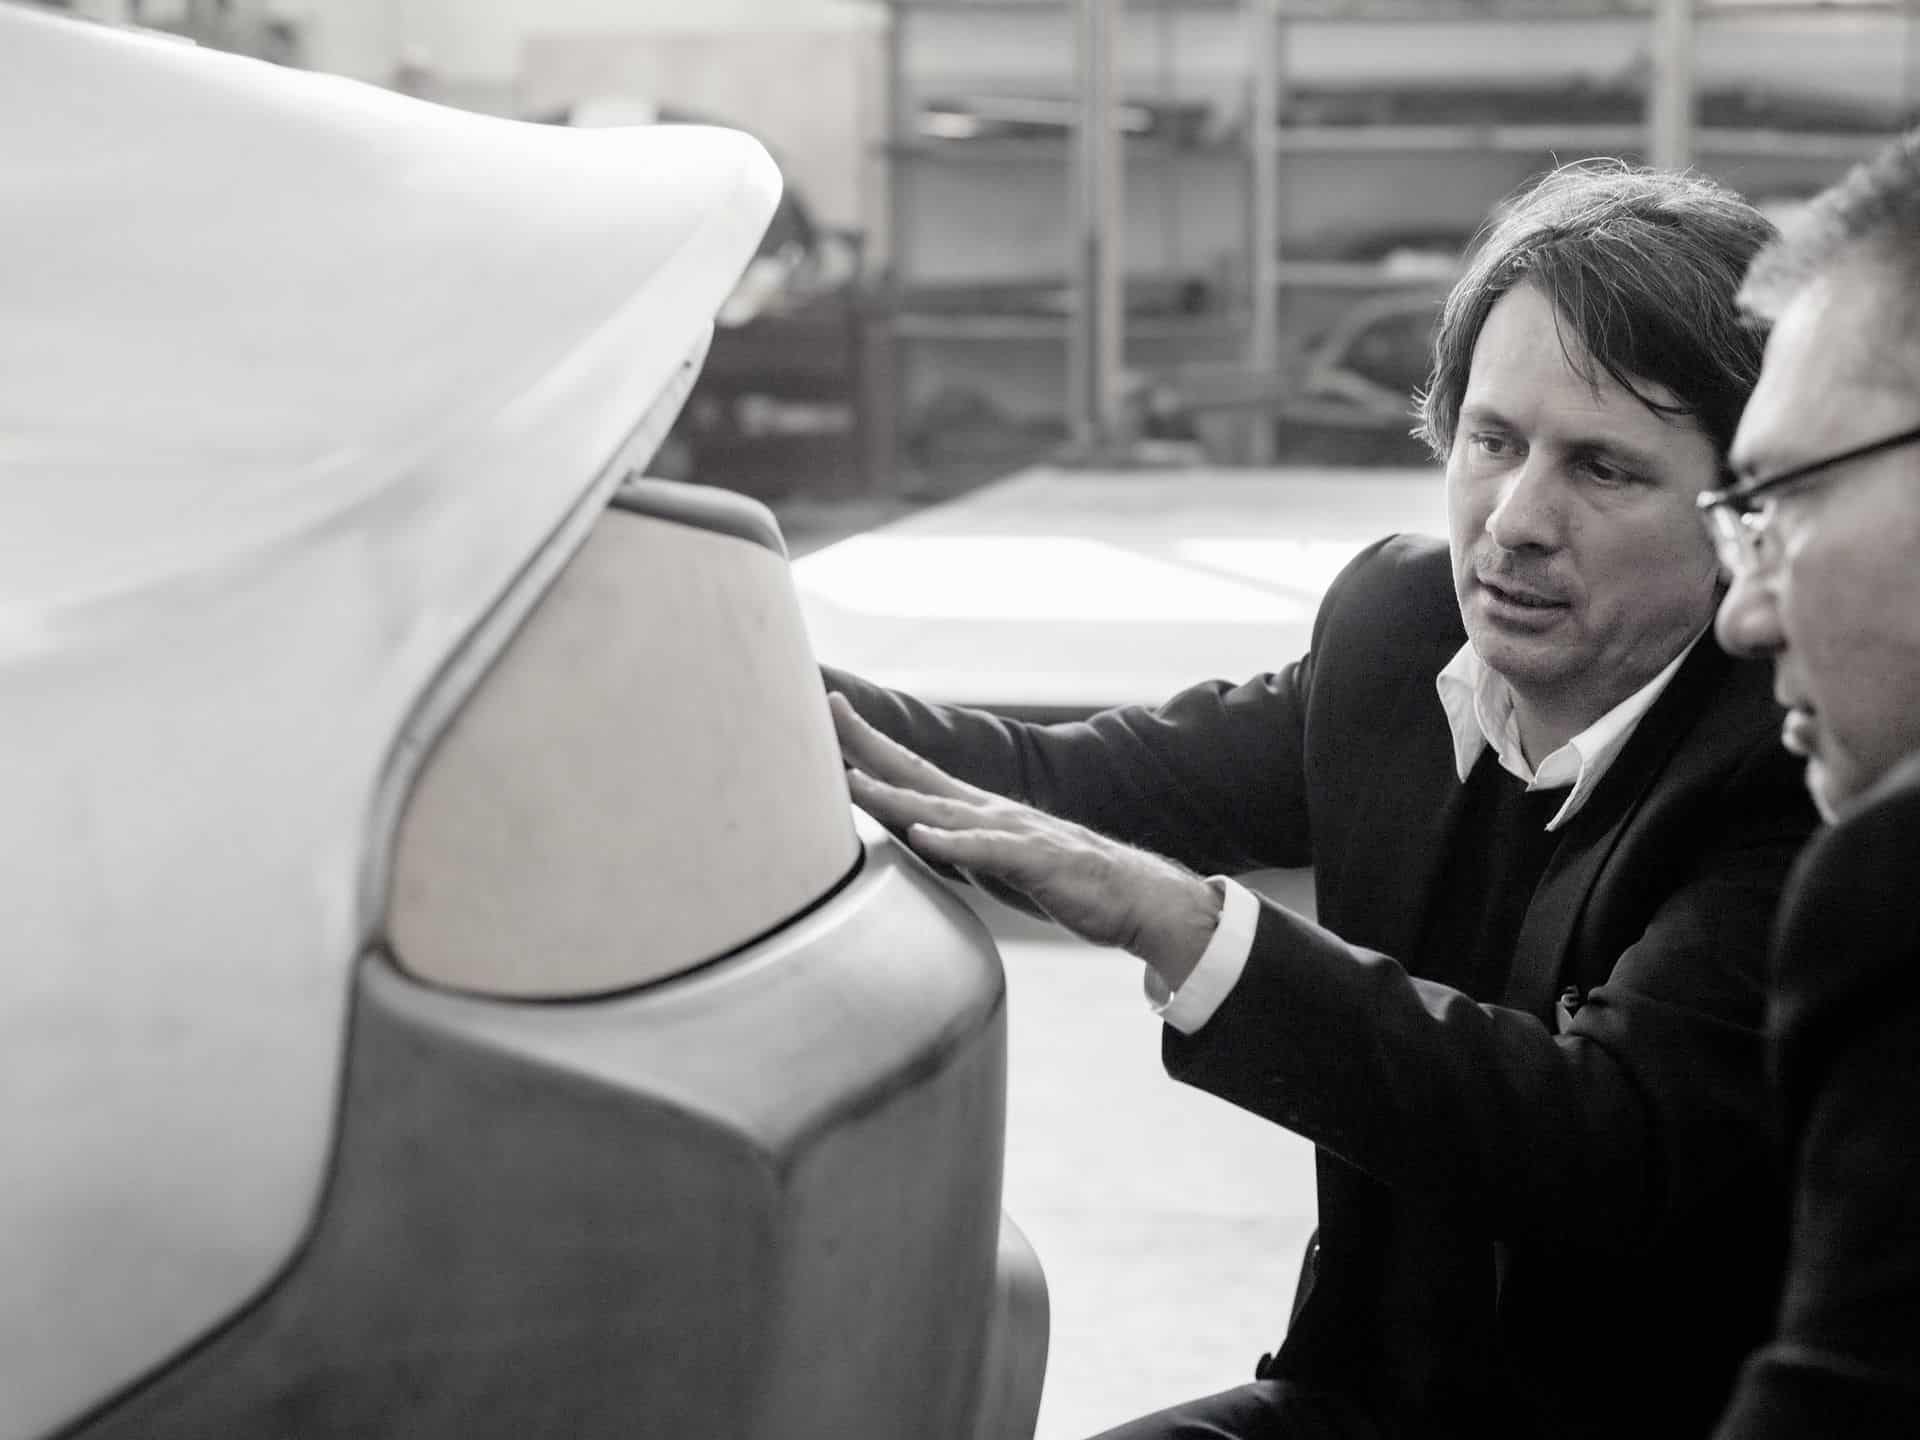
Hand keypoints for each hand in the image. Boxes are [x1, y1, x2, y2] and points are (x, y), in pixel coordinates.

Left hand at [829, 693, 1221, 988]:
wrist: (1133, 895)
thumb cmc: (1061, 880)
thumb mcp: (993, 861)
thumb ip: (954, 845)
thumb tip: (913, 839)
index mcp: (976, 810)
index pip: (912, 771)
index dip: (869, 744)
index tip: (830, 713)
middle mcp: (988, 810)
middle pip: (917, 773)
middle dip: (869, 745)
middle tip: (827, 709)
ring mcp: (1011, 832)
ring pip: (942, 810)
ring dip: (894, 795)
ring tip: (849, 782)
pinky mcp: (1034, 862)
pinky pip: (989, 851)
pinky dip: (954, 842)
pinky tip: (923, 835)